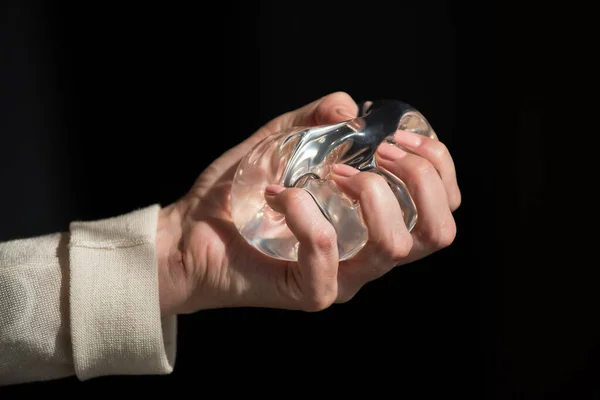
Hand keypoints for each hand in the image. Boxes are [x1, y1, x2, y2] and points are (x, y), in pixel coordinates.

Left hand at [155, 92, 460, 315]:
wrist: (188, 236)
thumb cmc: (235, 196)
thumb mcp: (277, 144)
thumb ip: (313, 122)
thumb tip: (349, 106)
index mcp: (373, 224)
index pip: (441, 209)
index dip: (439, 167)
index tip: (402, 137)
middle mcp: (368, 255)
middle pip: (438, 232)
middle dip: (421, 179)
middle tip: (382, 153)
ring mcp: (343, 277)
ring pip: (394, 247)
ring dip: (371, 194)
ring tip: (332, 173)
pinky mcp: (310, 291)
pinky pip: (326, 251)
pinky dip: (305, 210)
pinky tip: (278, 194)